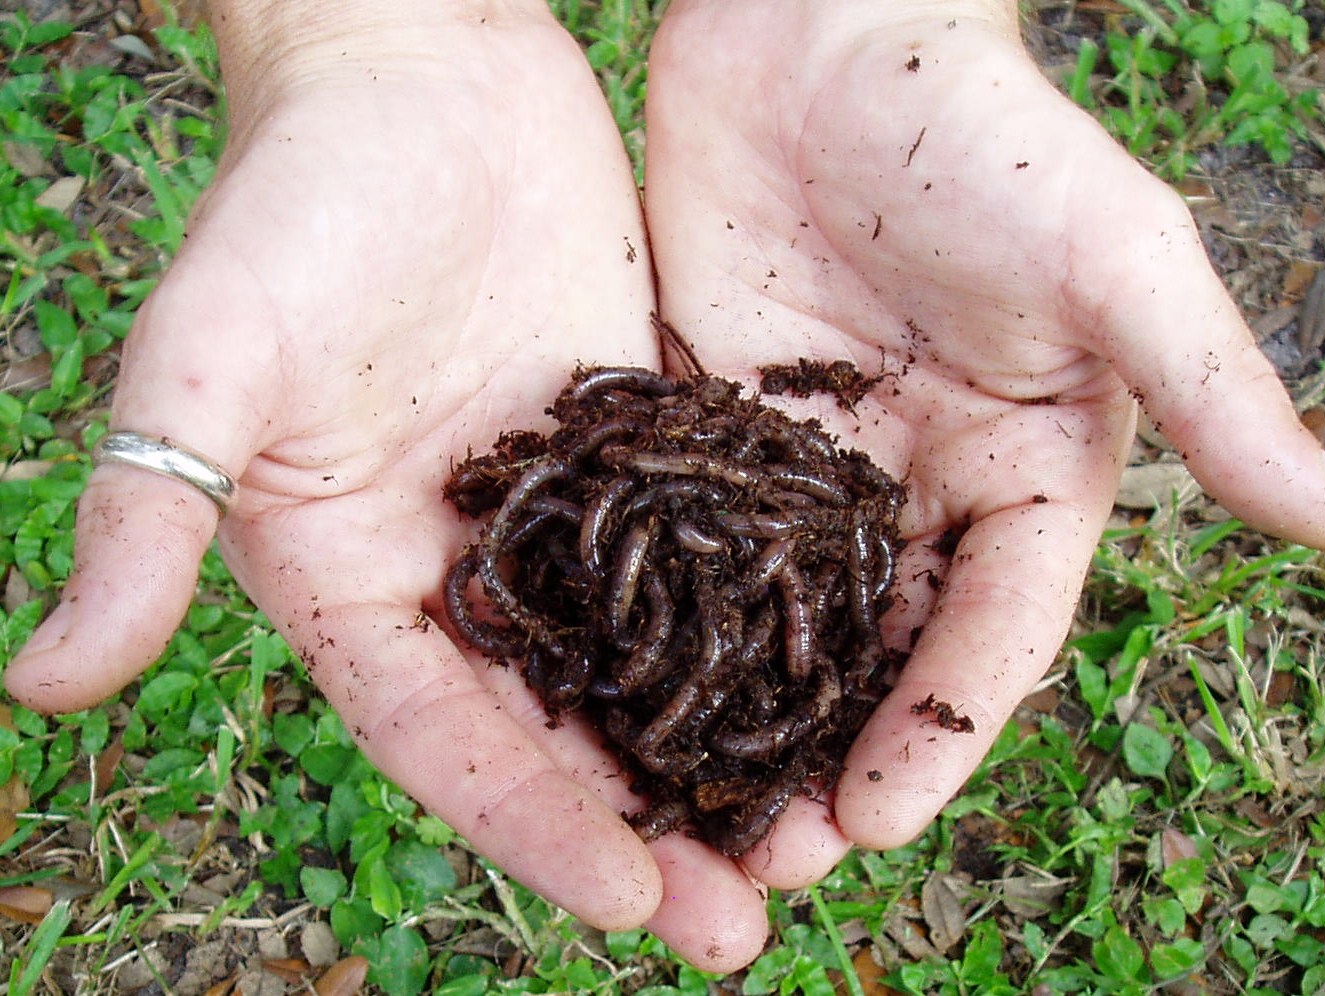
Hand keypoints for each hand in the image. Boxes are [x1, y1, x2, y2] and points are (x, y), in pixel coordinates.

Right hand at [4, 1, 765, 968]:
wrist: (415, 64)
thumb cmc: (300, 196)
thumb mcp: (213, 355)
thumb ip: (147, 512)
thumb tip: (39, 683)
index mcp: (355, 579)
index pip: (448, 739)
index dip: (535, 829)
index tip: (636, 907)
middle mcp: (460, 568)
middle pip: (558, 730)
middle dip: (647, 830)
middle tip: (746, 928)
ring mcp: (556, 512)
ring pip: (640, 661)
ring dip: (713, 754)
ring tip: (803, 838)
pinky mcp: (630, 446)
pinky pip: (699, 555)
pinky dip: (751, 628)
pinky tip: (826, 685)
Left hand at [644, 0, 1324, 885]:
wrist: (824, 31)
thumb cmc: (987, 136)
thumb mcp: (1115, 266)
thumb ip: (1216, 398)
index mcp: (1024, 479)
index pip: (989, 636)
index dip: (939, 733)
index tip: (877, 820)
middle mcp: (917, 491)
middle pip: (873, 653)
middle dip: (824, 757)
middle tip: (761, 857)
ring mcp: (806, 465)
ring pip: (769, 618)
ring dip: (732, 715)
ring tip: (679, 811)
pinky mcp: (714, 425)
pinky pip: (684, 536)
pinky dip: (654, 611)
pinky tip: (608, 683)